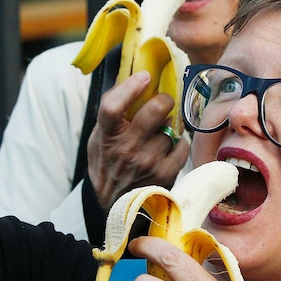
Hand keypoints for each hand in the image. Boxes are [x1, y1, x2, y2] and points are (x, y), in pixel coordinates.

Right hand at [87, 71, 189, 210]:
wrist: (113, 205)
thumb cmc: (107, 164)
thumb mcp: (99, 137)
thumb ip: (111, 110)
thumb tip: (129, 76)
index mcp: (107, 136)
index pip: (113, 107)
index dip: (130, 87)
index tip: (144, 76)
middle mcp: (126, 149)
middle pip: (154, 111)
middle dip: (165, 99)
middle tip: (165, 100)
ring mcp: (147, 162)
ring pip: (171, 128)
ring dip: (170, 126)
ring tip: (161, 132)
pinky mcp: (165, 174)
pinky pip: (182, 146)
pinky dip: (178, 143)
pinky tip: (168, 147)